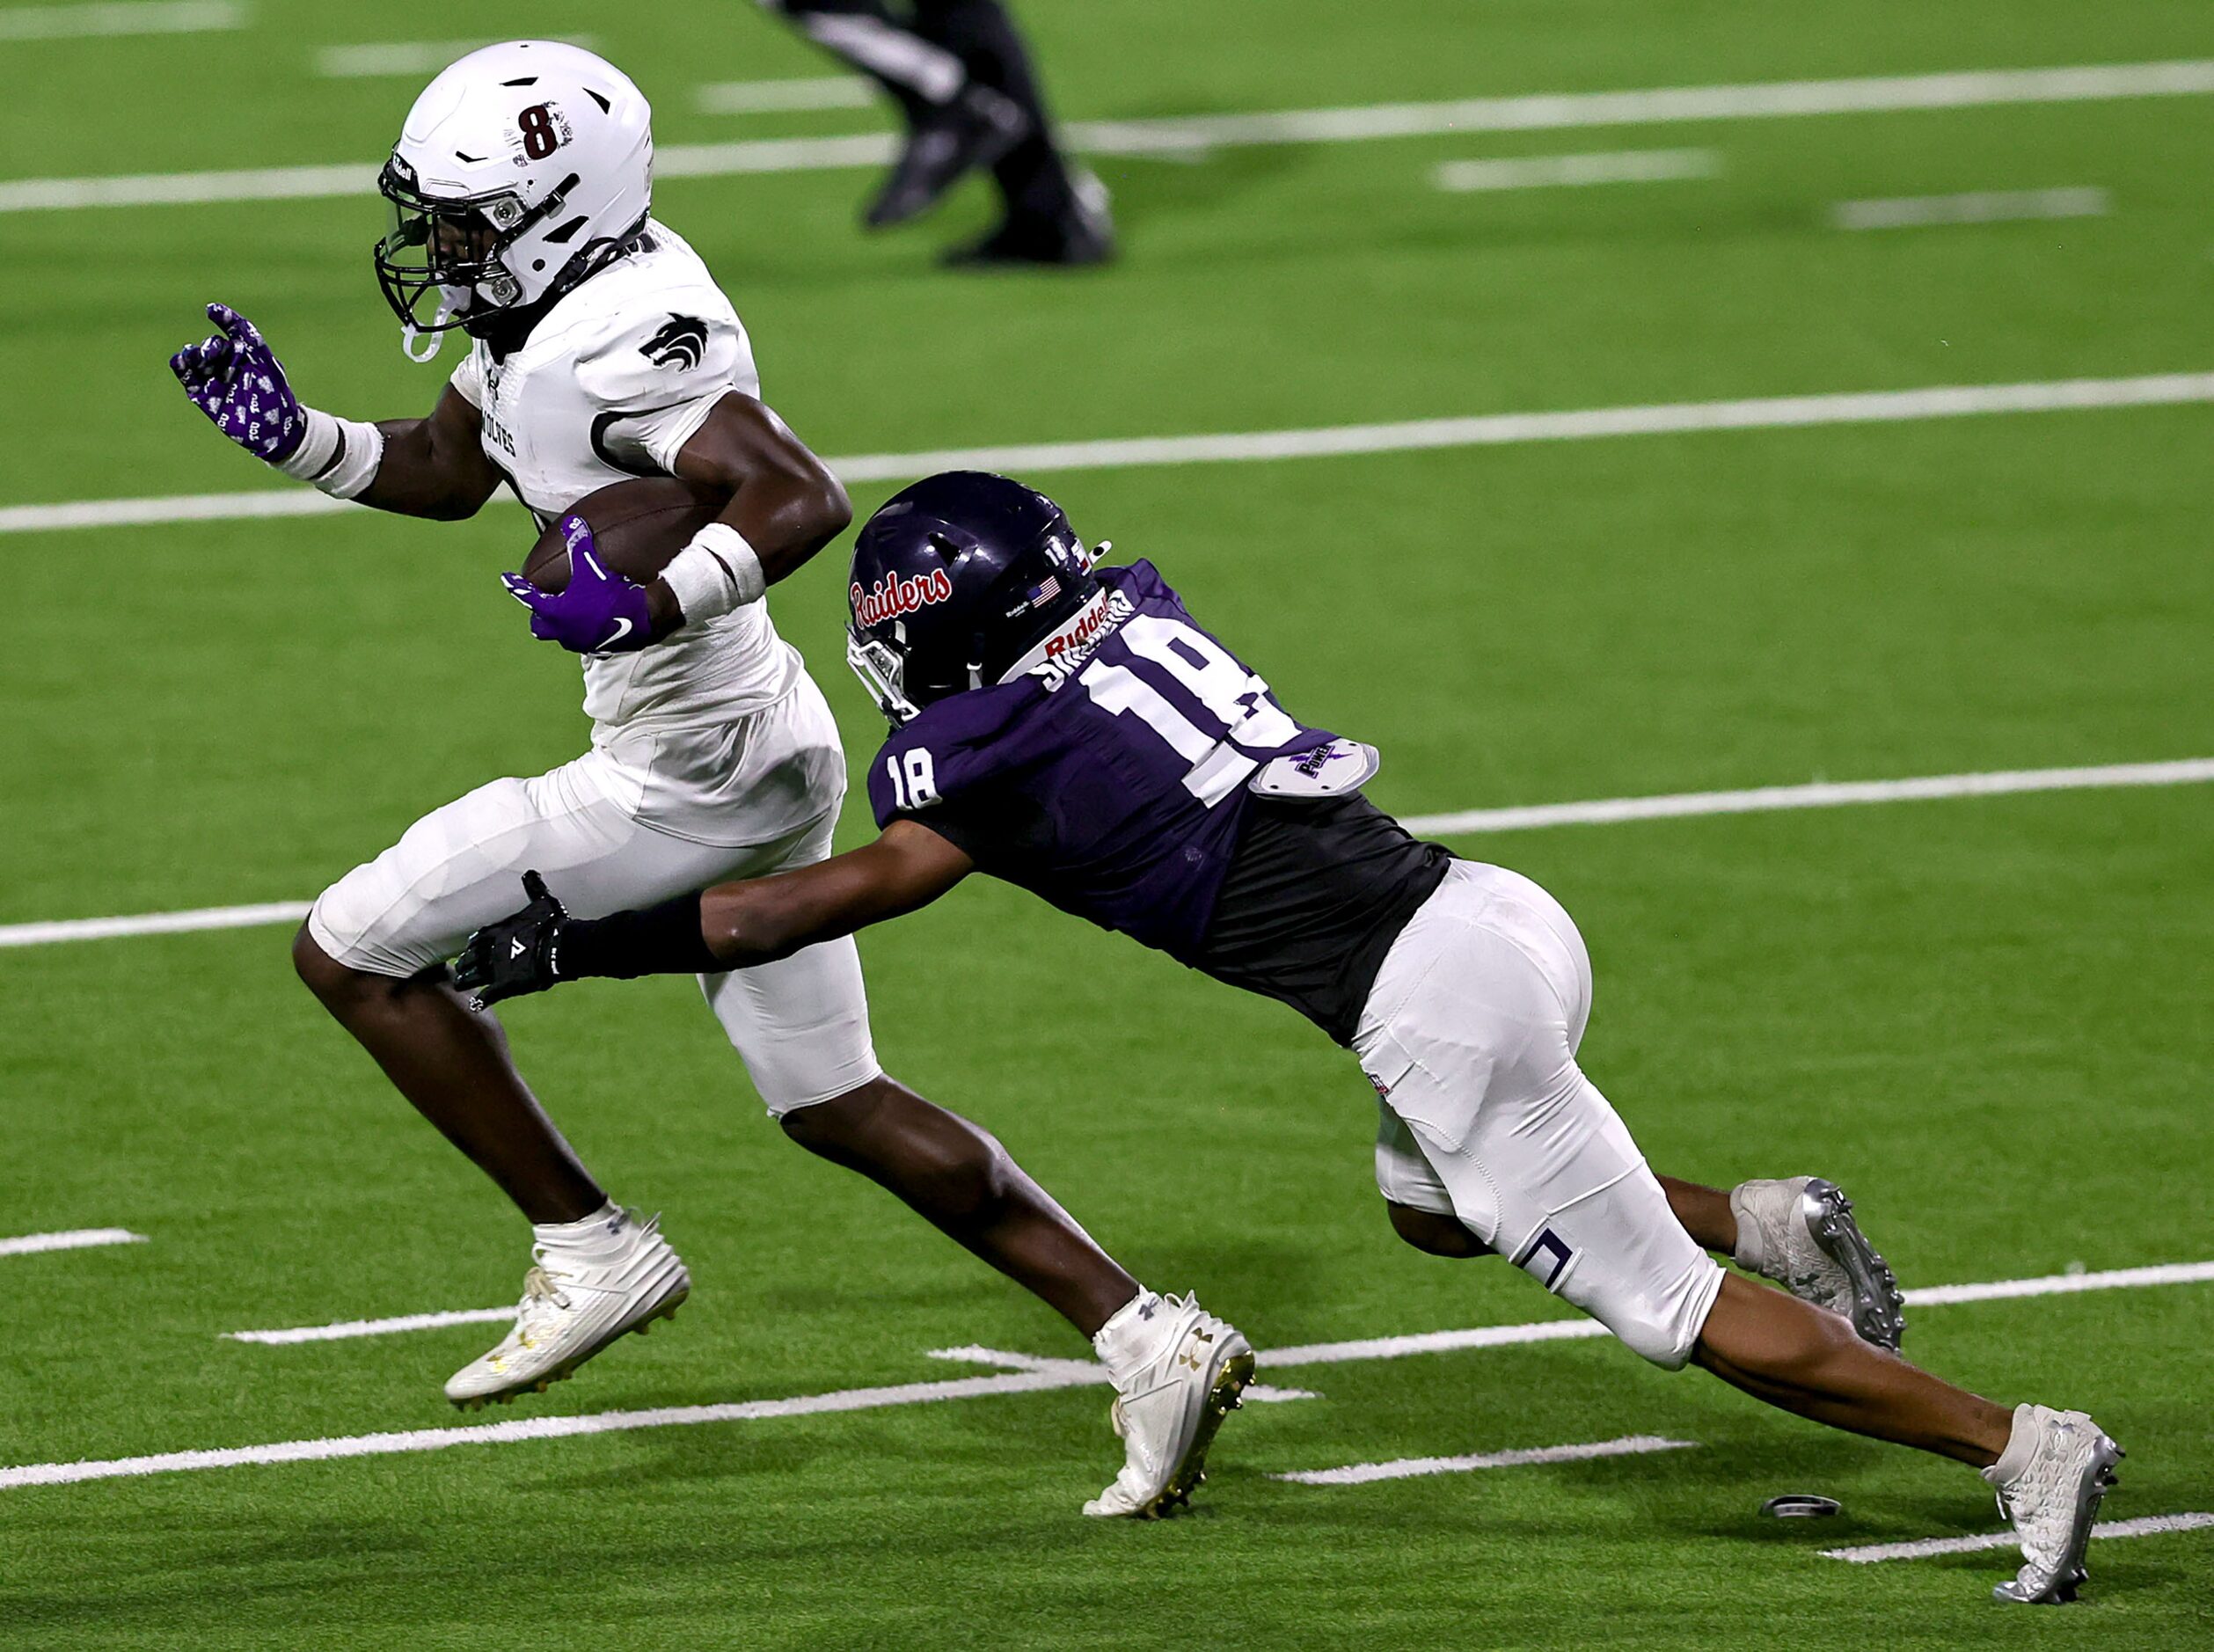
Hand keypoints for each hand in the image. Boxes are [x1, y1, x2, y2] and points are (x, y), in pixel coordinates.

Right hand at [168, 303, 306, 463]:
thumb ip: (252, 342)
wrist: (276, 430)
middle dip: (209, 347)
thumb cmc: (276, 395)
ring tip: (191, 355)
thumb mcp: (266, 364)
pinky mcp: (204, 396)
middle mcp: (228, 364)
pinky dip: (181, 369)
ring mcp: (215, 379)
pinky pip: (189, 380)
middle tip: (211, 353)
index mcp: (245, 353)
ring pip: (197, 361)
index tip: (212, 310)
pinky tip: (178, 361)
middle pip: (212, 347)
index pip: (231, 330)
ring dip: (191, 355)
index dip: (222, 319)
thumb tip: (235, 321)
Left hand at [454, 871, 570, 1007]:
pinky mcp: (505, 985)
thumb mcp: (543, 902)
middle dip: (466, 960)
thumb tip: (531, 872)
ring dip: (466, 978)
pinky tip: (475, 1005)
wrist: (559, 947)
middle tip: (461, 964)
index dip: (475, 941)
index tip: (470, 944)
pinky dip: (481, 1000)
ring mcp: (497, 968)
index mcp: (501, 931)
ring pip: (474, 975)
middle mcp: (494, 949)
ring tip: (459, 983)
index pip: (481, 936)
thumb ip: (534, 888)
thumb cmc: (552, 924)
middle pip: (474, 956)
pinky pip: (488, 995)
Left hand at [500, 515, 656, 654]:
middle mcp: (562, 630)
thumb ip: (579, 545)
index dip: (516, 585)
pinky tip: (590, 622)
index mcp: (554, 611)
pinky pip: (581, 640)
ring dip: (559, 624)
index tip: (507, 578)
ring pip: (560, 635)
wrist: (640, 619)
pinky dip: (580, 631)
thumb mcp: (591, 566)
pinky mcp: (597, 648)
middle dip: (538, 614)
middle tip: (541, 603)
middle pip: (539, 626)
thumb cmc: (610, 594)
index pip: (527, 596)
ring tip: (566, 613)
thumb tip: (572, 522)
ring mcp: (579, 641)